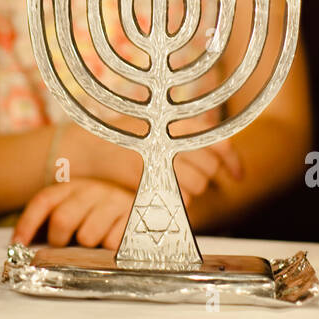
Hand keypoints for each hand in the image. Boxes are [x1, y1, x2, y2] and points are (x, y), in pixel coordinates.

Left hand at [12, 178, 137, 249]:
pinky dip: (108, 249)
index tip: (17, 244)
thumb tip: (19, 245)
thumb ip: (50, 219)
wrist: (142, 197)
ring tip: (95, 240)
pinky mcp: (132, 215)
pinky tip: (112, 238)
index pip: (44, 201)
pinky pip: (112, 244)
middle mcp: (92, 189)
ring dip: (88, 246)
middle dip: (59, 241)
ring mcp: (113, 200)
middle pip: (62, 220)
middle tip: (66, 245)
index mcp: (72, 185)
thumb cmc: (99, 210)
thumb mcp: (74, 206)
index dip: (27, 224)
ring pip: (87, 236)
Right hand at [61, 120, 244, 194]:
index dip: (233, 160)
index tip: (238, 175)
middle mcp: (168, 135)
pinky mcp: (144, 174)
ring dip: (190, 190)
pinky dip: (175, 200)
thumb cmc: (115, 135)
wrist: (81, 147)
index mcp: (174, 118)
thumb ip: (179, 129)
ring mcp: (156, 155)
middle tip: (191, 177)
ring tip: (172, 183)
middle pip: (209, 166)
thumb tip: (214, 143)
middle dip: (207, 177)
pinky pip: (176, 197)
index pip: (218, 140)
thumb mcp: (151, 123)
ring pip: (196, 185)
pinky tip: (163, 194)